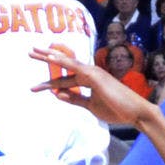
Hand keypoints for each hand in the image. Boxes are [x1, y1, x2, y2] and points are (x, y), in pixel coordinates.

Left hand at [29, 47, 154, 127]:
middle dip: (46, 59)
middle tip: (30, 52)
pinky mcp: (95, 76)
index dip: (48, 84)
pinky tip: (51, 57)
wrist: (135, 113)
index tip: (34, 88)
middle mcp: (89, 73)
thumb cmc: (116, 110)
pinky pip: (76, 67)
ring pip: (67, 63)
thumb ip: (75, 99)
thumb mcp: (90, 106)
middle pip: (63, 66)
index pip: (64, 80)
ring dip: (50, 57)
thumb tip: (57, 94)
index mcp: (88, 81)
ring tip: (35, 52)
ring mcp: (92, 73)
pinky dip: (63, 61)